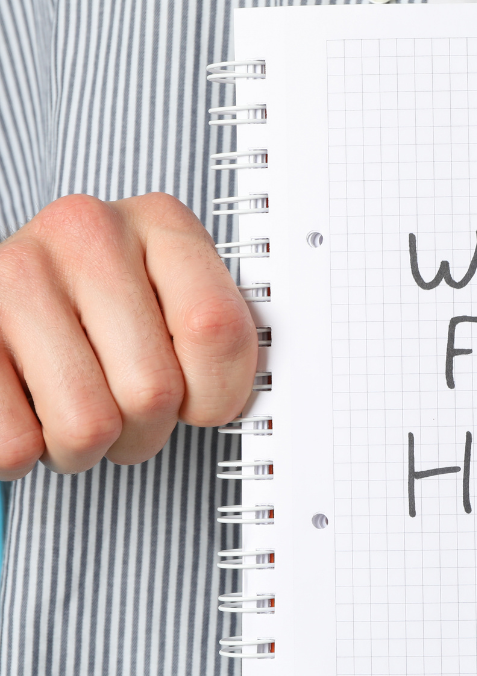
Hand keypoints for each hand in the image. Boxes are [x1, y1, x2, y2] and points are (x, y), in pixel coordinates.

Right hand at [0, 193, 256, 476]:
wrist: (9, 295)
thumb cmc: (108, 311)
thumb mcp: (176, 302)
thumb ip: (219, 338)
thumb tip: (253, 402)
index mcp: (161, 221)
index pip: (217, 330)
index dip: (217, 393)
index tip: (203, 398)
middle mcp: (86, 231)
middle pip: (154, 390)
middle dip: (147, 430)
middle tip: (129, 412)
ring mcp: (14, 274)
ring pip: (88, 426)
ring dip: (87, 447)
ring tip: (77, 409)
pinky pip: (15, 443)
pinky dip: (27, 453)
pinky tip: (31, 408)